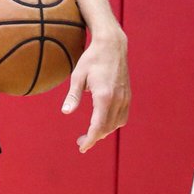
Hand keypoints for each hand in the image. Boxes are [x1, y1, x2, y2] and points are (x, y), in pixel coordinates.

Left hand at [61, 31, 129, 153]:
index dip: (90, 139)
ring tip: (89, 134)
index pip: (98, 126)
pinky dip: (113, 124)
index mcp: (104, 96)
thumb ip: (73, 95)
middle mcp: (118, 99)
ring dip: (104, 132)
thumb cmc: (92, 59)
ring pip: (116, 124)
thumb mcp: (77, 75)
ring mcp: (125, 98)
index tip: (82, 148)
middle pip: (107, 128)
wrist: (112, 45)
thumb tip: (66, 112)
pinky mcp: (128, 95)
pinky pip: (123, 116)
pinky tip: (103, 123)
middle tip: (80, 142)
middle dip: (94, 138)